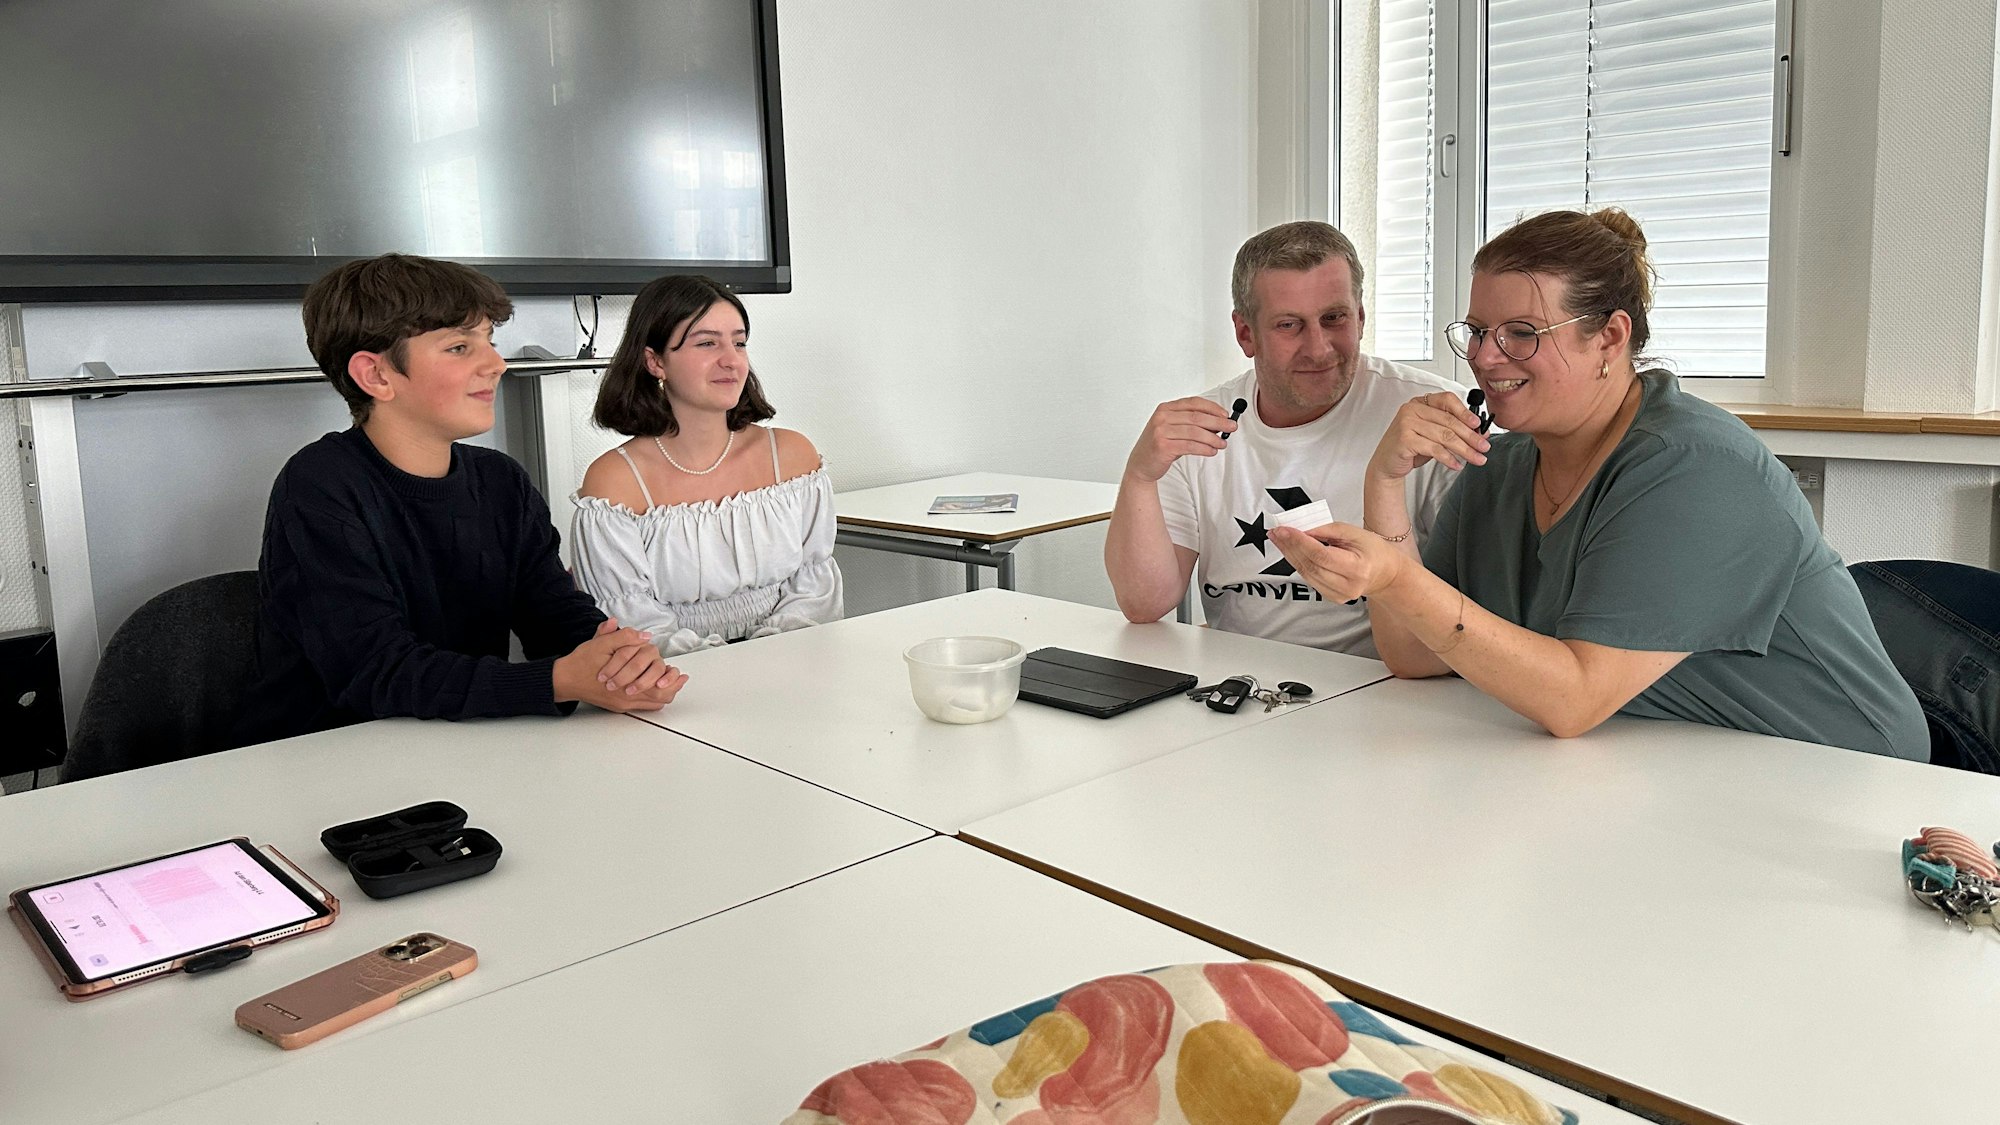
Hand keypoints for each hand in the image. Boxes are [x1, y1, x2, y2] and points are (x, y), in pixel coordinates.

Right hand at [555, 619, 689, 711]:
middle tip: (681, 678)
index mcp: (624, 682)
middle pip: (660, 698)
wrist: (564, 679)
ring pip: (653, 703)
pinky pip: (642, 706)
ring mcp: (622, 703)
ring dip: (664, 693)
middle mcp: (625, 697)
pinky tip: (656, 687)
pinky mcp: (618, 705)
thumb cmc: (582, 662)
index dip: (672, 679)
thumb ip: (624, 638)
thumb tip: (644, 636)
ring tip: (672, 682)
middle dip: (673, 687)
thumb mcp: (601, 643)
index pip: (658, 686)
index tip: (681, 673)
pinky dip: (653, 697)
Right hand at [1125, 396, 1236, 482]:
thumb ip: (1191, 423)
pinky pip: (1190, 446)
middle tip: (1231, 427)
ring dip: (1213, 438)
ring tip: (1222, 443)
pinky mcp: (1163, 446)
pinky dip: (1204, 448)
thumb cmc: (1159, 445)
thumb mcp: (1173, 429)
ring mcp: (1161, 431)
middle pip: (1197, 417)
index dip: (1212, 408)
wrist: (1141, 464)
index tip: (1225, 415)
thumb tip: (1218, 423)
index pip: (1194, 403)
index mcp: (1166, 408)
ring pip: (1195, 432)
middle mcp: (1162, 417)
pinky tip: (1211, 451)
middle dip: (1218, 422)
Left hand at [1268, 523, 1408, 603]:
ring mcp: (1339, 595)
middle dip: (1290, 546)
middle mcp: (1348, 586)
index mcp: (1357, 569)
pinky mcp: (1332, 596)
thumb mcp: (1354, 533)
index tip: (1285, 529)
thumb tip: (1302, 528)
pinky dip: (1298, 563)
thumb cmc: (1373, 551)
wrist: (1385, 572)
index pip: (1321, 555)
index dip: (1300, 542)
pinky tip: (1291, 550)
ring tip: (1279, 538)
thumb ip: (1327, 530)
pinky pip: (1309, 578)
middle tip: (1276, 531)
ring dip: (1290, 554)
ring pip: (1306, 573)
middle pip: (1311, 565)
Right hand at [1367, 391, 1488, 482]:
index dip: (1465, 412)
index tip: (1478, 425)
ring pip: (1445, 436)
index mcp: (1420, 403)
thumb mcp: (1432, 435)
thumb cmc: (1409, 448)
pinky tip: (1456, 464)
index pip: (1447, 400)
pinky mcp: (1405, 439)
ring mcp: (1407, 423)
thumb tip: (1480, 433)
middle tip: (1483, 447)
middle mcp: (1412, 409)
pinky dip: (1449, 458)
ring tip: (1476, 458)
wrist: (1386, 464)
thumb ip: (1452, 430)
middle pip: (1449, 421)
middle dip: (1471, 436)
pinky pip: (1434, 449)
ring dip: (1464, 449)